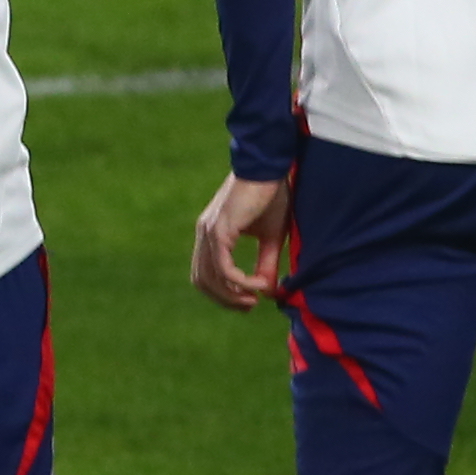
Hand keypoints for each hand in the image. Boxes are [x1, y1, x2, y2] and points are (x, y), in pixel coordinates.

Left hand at [189, 170, 296, 311]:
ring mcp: (209, 231)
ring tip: (255, 299)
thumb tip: (268, 291)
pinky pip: (223, 266)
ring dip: (232, 294)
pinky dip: (240, 281)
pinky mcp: (219, 229)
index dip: (224, 294)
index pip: (206, 275)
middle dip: (225, 300)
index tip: (250, 302)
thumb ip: (267, 264)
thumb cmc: (272, 198)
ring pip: (210, 277)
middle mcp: (205, 234)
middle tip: (250, 306)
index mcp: (212, 235)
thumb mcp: (272, 238)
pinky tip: (258, 285)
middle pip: (203, 281)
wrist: (269, 168)